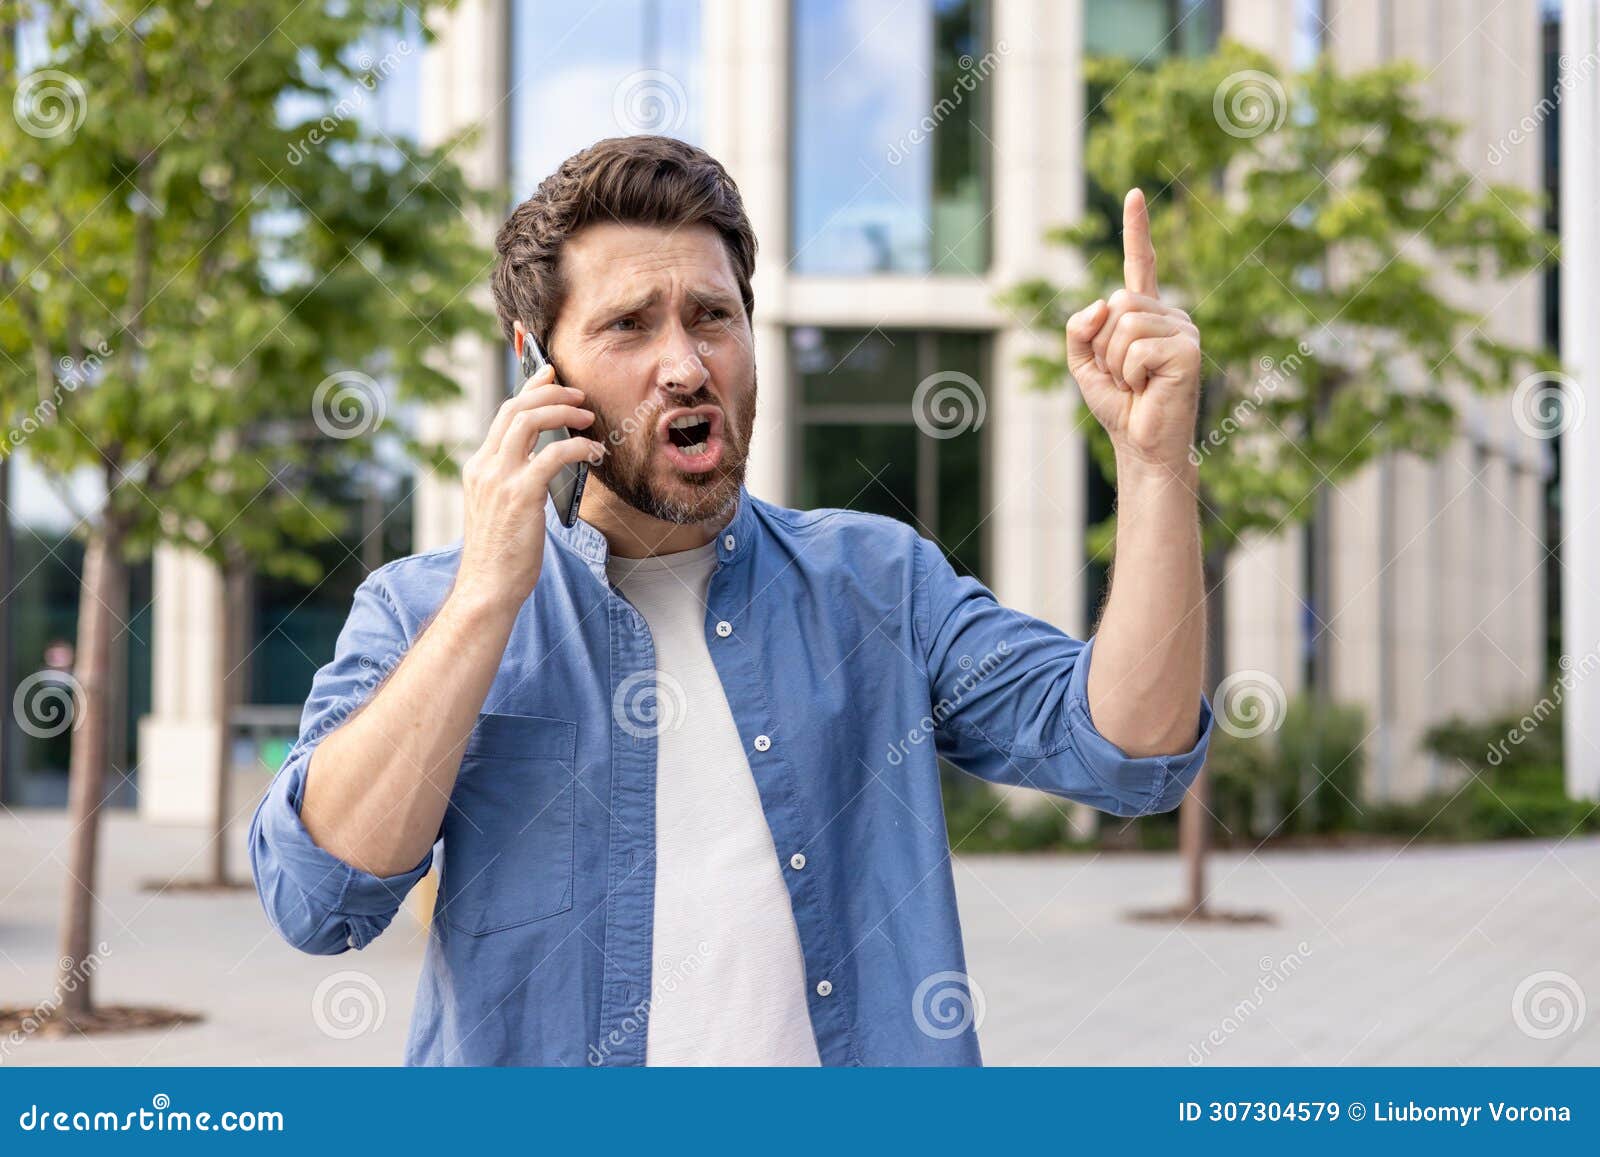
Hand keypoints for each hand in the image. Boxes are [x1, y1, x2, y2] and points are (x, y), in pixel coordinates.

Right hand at [454, 359, 605, 612]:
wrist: (488, 588)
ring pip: (530, 421)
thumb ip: (515, 481)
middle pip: (516, 408)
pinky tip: (594, 453)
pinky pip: (553, 455)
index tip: (551, 373)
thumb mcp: (502, 509)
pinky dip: (578, 447)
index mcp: (478, 467)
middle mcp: (484, 466)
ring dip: (564, 411)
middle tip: (580, 395)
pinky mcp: (520, 495)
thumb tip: (546, 462)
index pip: (504, 414)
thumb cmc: (502, 555)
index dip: (530, 389)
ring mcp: (499, 479)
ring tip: (588, 417)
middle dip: (551, 392)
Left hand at [1066, 188, 1201, 472]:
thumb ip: (1079, 328)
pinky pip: (1136, 346)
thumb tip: (1102, 303)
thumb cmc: (1120, 406)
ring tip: (1136, 383)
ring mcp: (1183, 330)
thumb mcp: (1083, 364)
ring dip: (1116, 362)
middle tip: (1124, 376)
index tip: (1135, 193)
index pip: (1140, 265)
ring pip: (1123, 323)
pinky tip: (1148, 388)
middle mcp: (1170, 315)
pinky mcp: (1188, 349)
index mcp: (1146, 315)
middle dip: (1103, 345)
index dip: (1137, 230)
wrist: (1143, 446)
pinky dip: (1130, 372)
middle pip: (1116, 303)